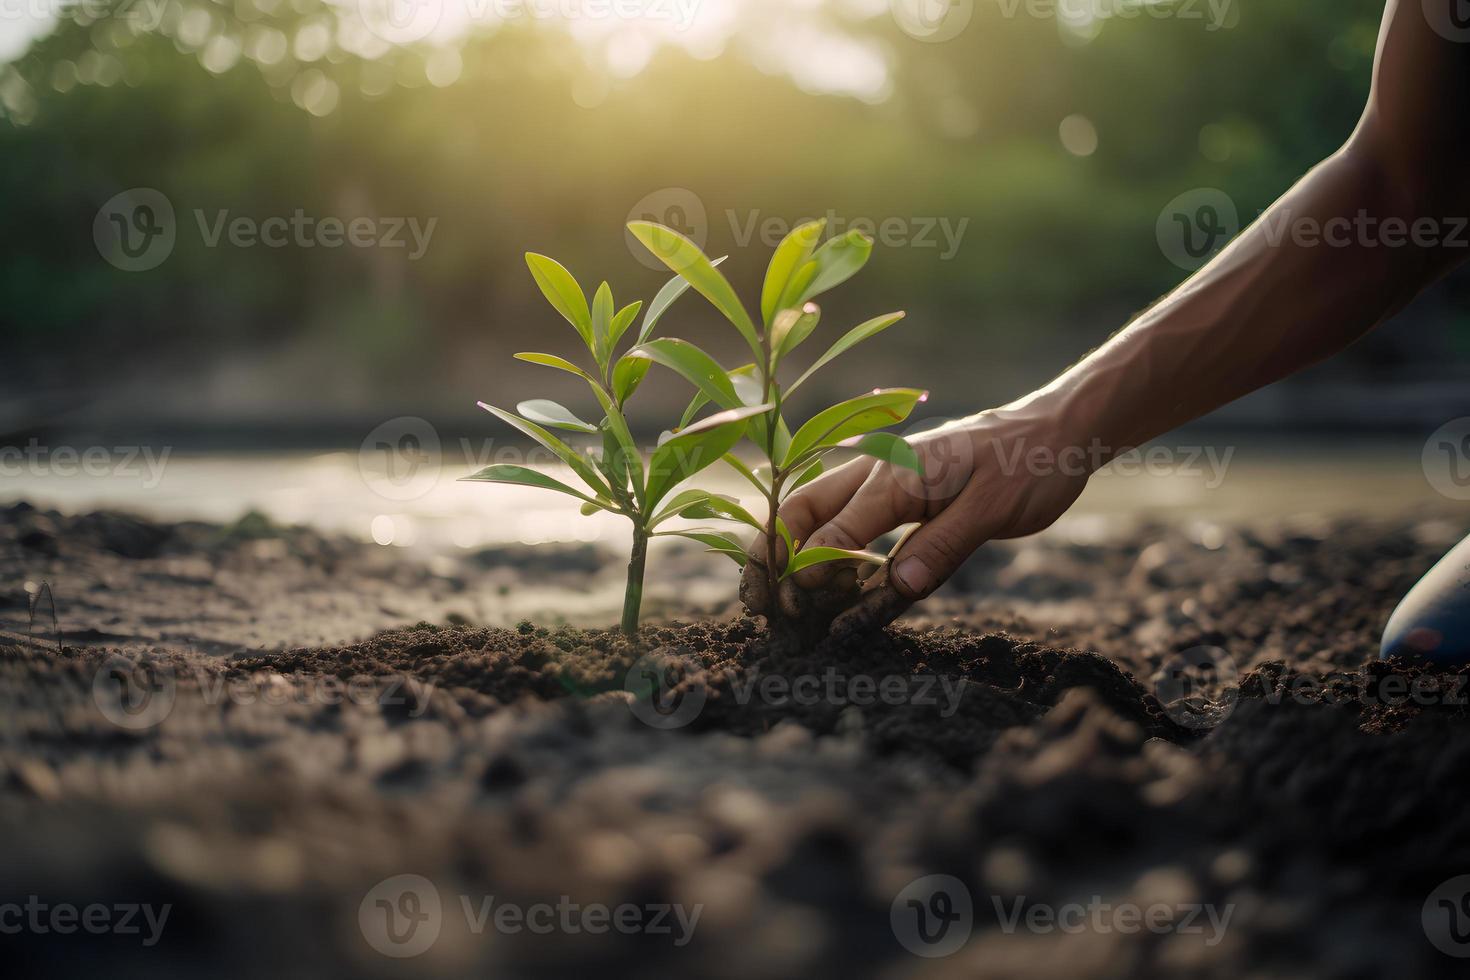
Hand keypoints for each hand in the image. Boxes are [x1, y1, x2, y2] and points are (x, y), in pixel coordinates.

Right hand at [741, 406, 1091, 639]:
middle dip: (771, 559)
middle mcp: (877, 475)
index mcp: (895, 476)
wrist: (1056, 431)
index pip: (831, 532)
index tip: (799, 612)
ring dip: (791, 556)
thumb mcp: (993, 511)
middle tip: (759, 606)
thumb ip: (942, 547)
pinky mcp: (899, 497)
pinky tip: (821, 586)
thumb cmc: (1029, 464)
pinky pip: (850, 526)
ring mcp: (884, 484)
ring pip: (817, 517)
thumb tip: (895, 587)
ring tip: (773, 601)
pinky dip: (826, 554)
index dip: (808, 575)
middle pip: (801, 514)